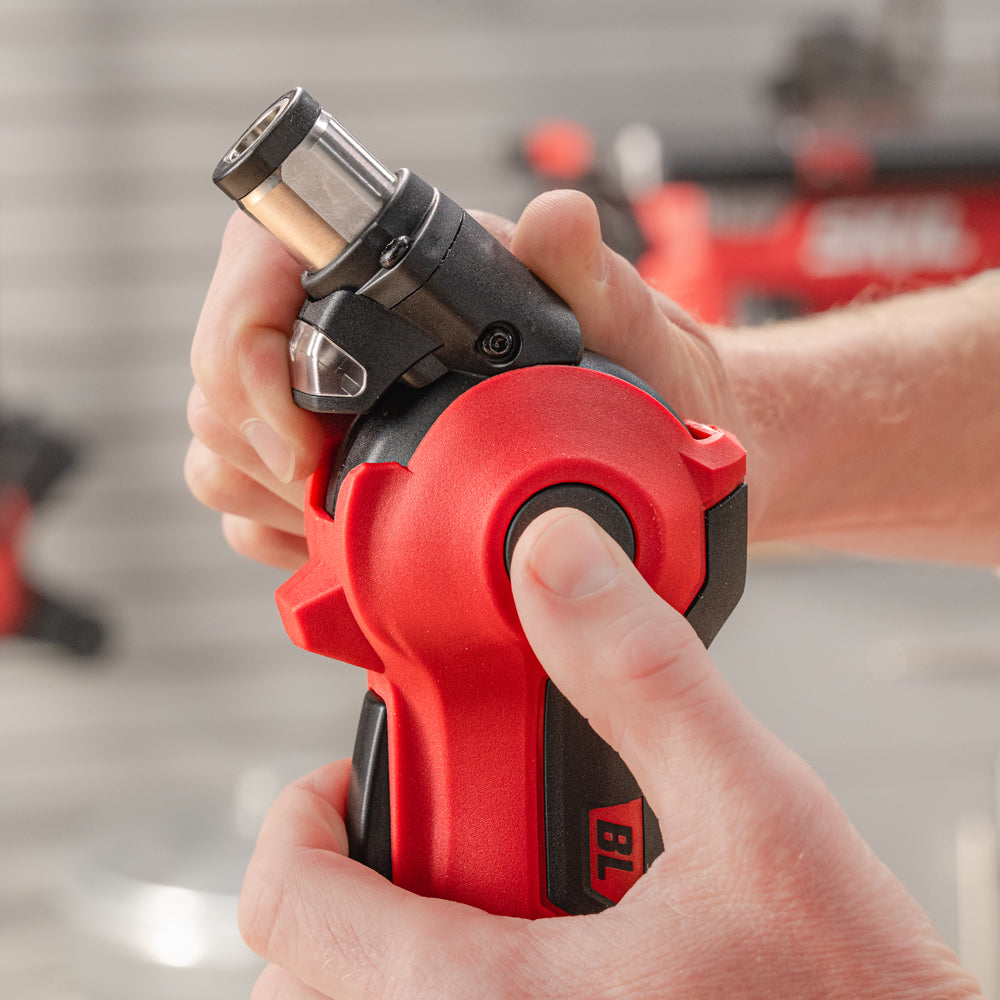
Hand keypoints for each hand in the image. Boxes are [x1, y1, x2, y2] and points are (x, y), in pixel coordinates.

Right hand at [187, 190, 755, 569]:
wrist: (646, 440)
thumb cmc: (632, 370)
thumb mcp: (620, 319)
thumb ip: (586, 269)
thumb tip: (557, 220)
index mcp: (394, 269)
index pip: (258, 266)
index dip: (249, 343)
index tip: (304, 431)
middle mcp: (346, 328)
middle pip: (222, 370)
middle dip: (259, 440)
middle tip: (329, 490)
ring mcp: (329, 402)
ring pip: (223, 442)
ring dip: (264, 490)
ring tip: (338, 518)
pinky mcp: (330, 468)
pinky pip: (250, 505)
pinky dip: (278, 532)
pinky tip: (334, 543)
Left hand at [238, 509, 978, 999]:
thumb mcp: (757, 814)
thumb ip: (644, 675)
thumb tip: (555, 560)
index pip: (288, 906)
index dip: (297, 816)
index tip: (348, 779)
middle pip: (311, 968)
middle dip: (358, 872)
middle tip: (447, 818)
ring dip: (397, 928)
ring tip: (500, 873)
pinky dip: (446, 970)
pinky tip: (550, 927)